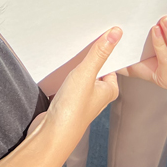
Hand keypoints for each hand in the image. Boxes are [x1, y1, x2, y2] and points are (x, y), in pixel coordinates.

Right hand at [38, 28, 120, 151]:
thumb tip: (117, 32)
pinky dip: (65, 73)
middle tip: (84, 37)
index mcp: (109, 90)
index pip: (112, 64)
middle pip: (96, 68)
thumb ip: (100, 53)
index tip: (101, 32)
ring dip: (76, 64)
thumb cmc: (72, 109)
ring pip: (82, 75)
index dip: (106, 49)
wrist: (50, 135)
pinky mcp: (68, 102)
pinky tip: (59, 66)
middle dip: (90, 55)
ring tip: (70, 48)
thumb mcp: (87, 74)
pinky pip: (69, 82)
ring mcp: (82, 99)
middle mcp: (98, 95)